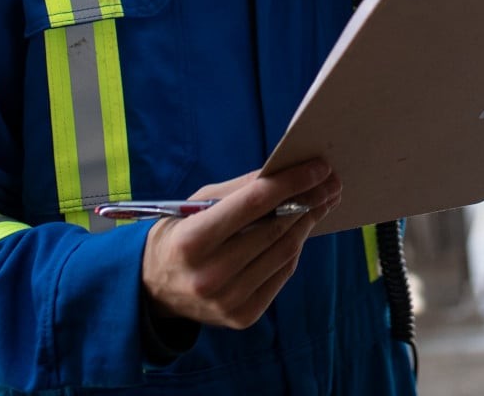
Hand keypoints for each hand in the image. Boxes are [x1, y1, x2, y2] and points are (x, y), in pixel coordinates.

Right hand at [140, 161, 340, 329]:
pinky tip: (302, 230)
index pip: (254, 203)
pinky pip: (281, 274)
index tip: (320, 167)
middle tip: (331, 182)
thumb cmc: (179, 235)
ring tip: (323, 202)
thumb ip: (241, 189)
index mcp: (193, 240)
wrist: (153, 289)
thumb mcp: (197, 204)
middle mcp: (210, 275)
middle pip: (275, 229)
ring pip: (285, 252)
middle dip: (309, 200)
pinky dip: (295, 249)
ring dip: (309, 223)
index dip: (291, 182)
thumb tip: (286, 171)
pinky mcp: (242, 316)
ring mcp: (228, 300)